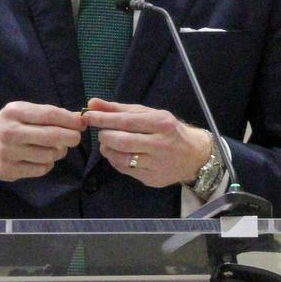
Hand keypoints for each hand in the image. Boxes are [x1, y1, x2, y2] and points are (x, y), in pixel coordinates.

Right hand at [0, 102, 84, 181]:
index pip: (49, 115)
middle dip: (70, 137)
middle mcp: (10, 132)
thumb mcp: (22, 111)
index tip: (82, 122)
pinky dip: (47, 164)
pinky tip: (41, 158)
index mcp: (14, 112)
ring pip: (49, 155)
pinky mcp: (8, 171)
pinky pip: (41, 169)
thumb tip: (79, 119)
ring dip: (58, 152)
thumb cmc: (8, 124)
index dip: (70, 119)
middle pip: (51, 136)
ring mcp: (8, 153)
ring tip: (55, 148)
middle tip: (75, 138)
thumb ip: (48, 114)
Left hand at [83, 98, 211, 188]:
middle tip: (101, 133)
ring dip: (108, 150)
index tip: (87, 116)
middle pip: (122, 141)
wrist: (194, 155)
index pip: (125, 121)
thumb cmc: (168, 130)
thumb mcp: (148, 114)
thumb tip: (92, 103)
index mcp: (161, 123)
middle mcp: (161, 143)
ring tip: (107, 144)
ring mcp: (157, 164)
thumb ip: (119, 109)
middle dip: (105, 136)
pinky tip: (118, 155)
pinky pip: (126, 170)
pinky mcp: (153, 179)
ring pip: (122, 159)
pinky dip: (116, 161)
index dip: (103, 119)